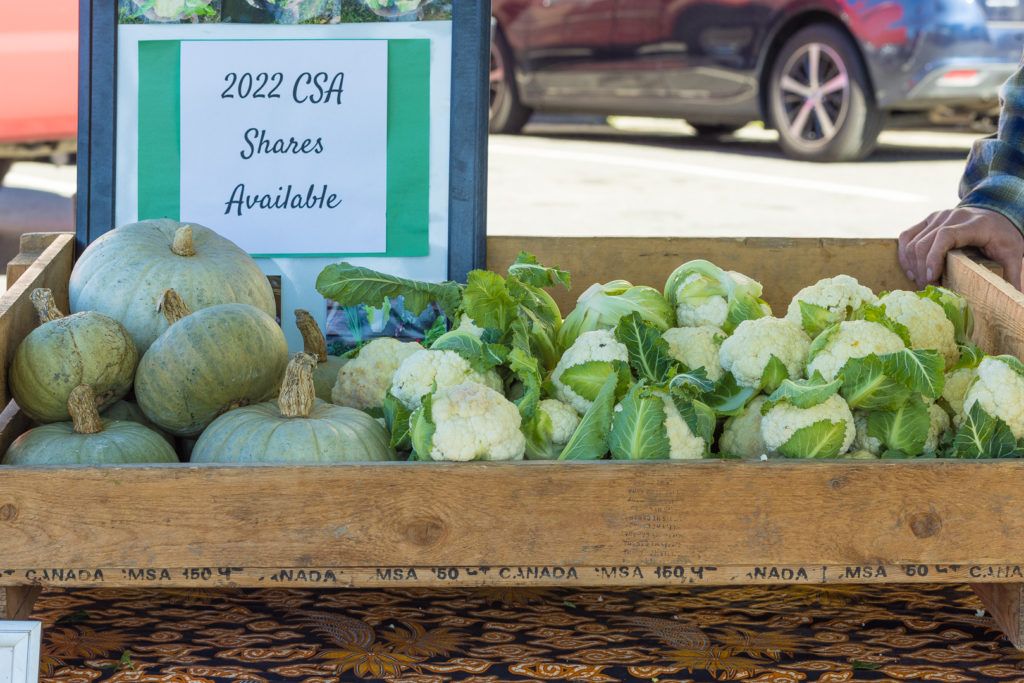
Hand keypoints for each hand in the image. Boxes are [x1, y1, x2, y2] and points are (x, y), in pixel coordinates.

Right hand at [898, 207, 1023, 289]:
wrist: (995, 212)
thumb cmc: (1002, 236)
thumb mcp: (1013, 253)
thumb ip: (1013, 274)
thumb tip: (1018, 299)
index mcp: (973, 224)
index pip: (945, 236)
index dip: (934, 257)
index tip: (932, 278)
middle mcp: (951, 216)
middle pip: (925, 243)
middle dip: (922, 269)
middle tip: (928, 289)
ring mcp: (936, 217)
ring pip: (913, 242)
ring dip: (913, 265)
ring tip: (921, 282)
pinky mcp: (927, 220)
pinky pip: (906, 237)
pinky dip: (905, 255)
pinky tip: (911, 270)